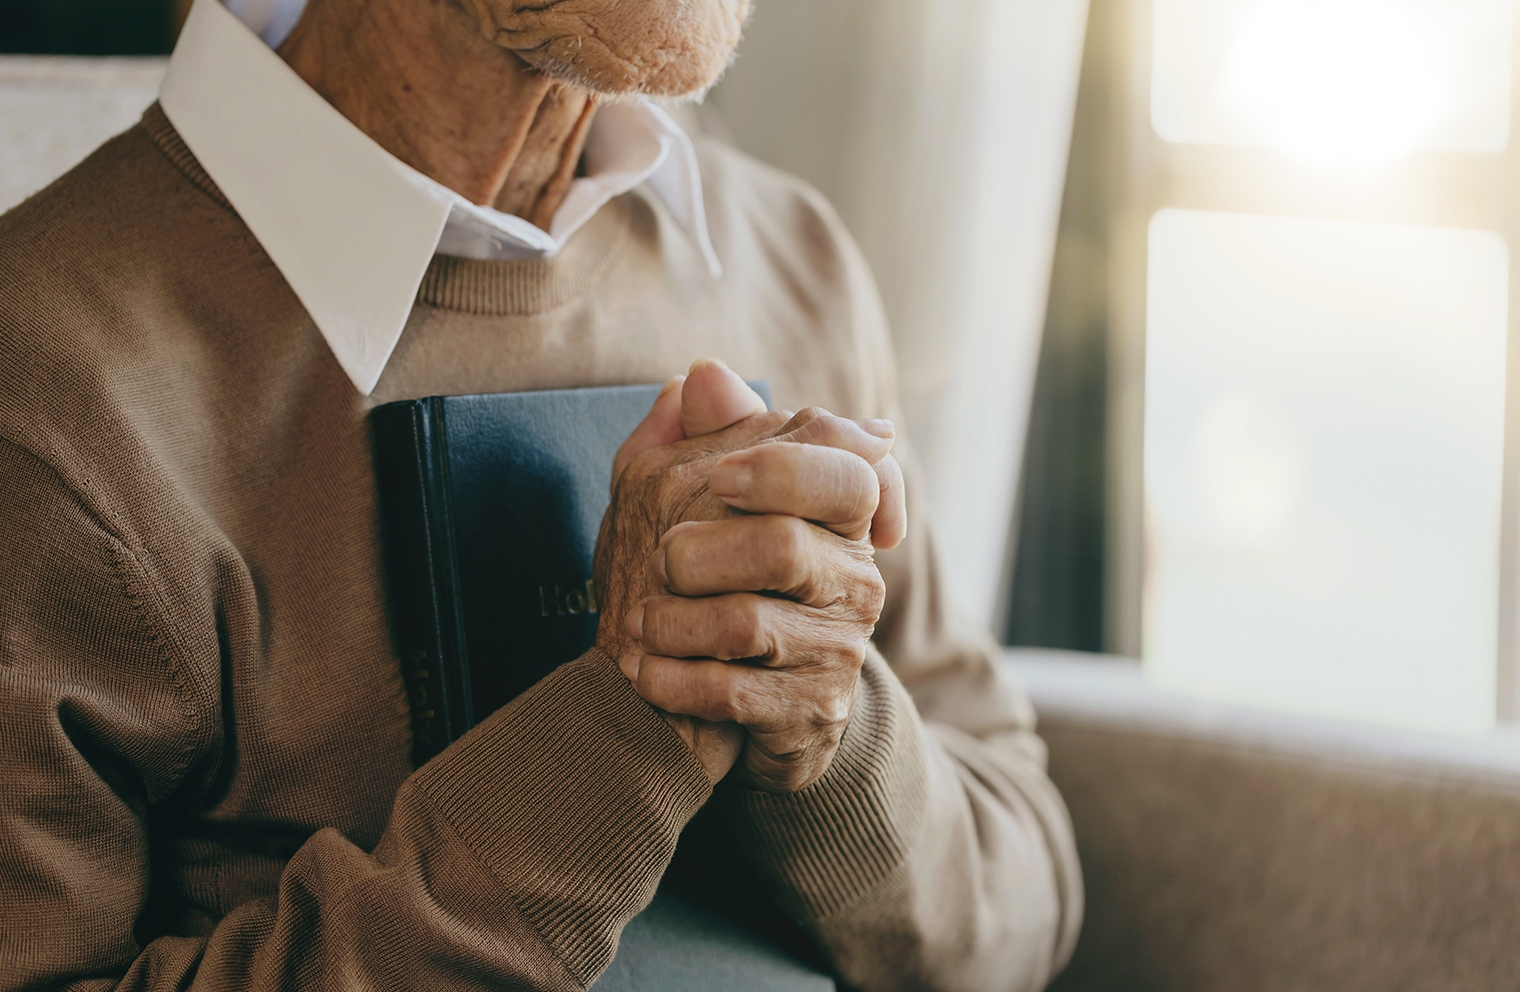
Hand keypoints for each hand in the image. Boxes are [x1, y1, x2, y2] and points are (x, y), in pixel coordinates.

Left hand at [595, 360, 903, 790]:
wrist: (717, 700)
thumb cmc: (705, 584)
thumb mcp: (693, 501)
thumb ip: (704, 437)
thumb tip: (705, 374)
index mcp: (838, 518)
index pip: (854, 473)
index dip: (781, 470)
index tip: (720, 479)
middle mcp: (853, 581)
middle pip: (784, 547)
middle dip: (698, 553)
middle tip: (662, 561)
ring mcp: (834, 651)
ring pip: (747, 623)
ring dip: (672, 620)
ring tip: (640, 624)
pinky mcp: (806, 712)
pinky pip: (729, 691)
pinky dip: (671, 679)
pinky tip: (645, 671)